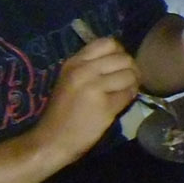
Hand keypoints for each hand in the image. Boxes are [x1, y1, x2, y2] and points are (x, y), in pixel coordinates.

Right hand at [32, 36, 139, 163]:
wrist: (52, 140)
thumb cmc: (63, 111)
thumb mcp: (70, 79)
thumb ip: (91, 66)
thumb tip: (121, 58)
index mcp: (74, 62)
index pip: (109, 42)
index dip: (120, 53)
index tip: (117, 66)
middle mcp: (84, 70)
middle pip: (124, 58)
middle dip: (131, 69)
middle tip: (127, 81)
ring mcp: (94, 87)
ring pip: (130, 75)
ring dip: (132, 84)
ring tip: (124, 93)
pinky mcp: (105, 106)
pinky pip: (128, 94)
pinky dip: (129, 98)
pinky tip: (119, 104)